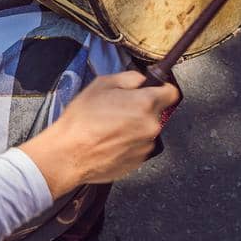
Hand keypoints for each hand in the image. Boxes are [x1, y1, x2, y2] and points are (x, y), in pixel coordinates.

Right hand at [19, 72, 180, 197]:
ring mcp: (145, 146)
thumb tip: (141, 80)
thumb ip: (129, 78)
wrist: (69, 154)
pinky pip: (138, 147)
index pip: (171, 92)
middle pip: (156, 112)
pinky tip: (109, 141)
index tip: (154, 89)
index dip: (162, 88)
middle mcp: (150, 126)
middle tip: (119, 109)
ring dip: (135, 127)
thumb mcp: (102, 84)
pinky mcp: (137, 162)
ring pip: (146, 130)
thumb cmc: (82, 120)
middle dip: (142, 109)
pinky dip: (128, 143)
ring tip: (110, 127)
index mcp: (145, 103)